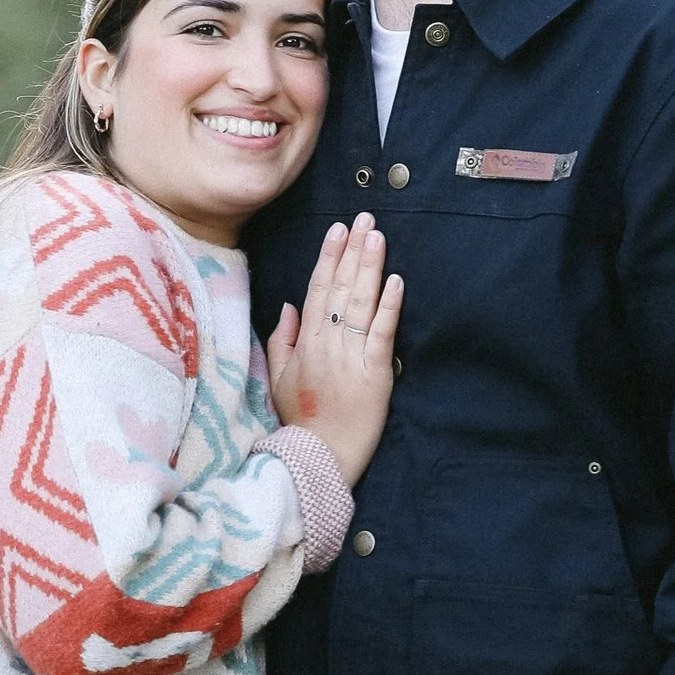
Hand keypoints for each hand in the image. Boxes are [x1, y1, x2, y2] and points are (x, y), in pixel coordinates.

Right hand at [267, 213, 403, 491]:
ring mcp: (350, 356)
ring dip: (370, 266)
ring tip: (378, 235)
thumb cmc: (300, 420)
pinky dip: (389, 305)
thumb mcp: (278, 379)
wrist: (320, 457)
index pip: (317, 289)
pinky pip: (382, 332)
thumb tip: (288, 306)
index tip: (338, 230)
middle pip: (340, 287)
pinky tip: (396, 280)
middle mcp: (326, 342)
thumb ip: (282, 340)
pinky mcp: (375, 372)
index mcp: (304, 342)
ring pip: (360, 302)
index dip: (329, 257)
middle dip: (353, 250)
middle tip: (364, 217)